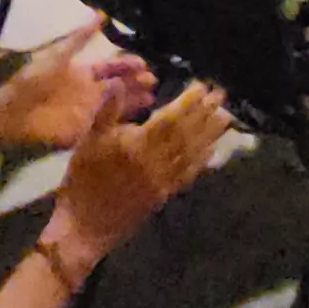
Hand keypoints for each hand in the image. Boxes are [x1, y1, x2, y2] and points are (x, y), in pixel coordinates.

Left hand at [0, 23, 155, 151]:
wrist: (13, 111)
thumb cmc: (33, 81)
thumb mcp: (58, 55)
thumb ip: (80, 38)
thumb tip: (101, 13)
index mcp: (83, 74)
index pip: (111, 68)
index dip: (127, 66)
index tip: (145, 64)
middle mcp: (89, 93)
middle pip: (119, 87)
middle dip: (136, 84)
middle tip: (154, 81)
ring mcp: (88, 113)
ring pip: (116, 106)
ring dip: (133, 102)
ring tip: (151, 98)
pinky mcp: (84, 132)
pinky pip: (106, 127)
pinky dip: (120, 123)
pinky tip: (134, 120)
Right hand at [45, 83, 232, 253]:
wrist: (85, 225)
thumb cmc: (83, 180)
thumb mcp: (88, 141)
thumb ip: (107, 111)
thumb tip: (119, 82)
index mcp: (138, 145)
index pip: (170, 118)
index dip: (189, 102)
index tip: (202, 86)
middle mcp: (156, 162)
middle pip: (187, 134)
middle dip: (206, 113)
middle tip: (222, 95)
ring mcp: (163, 181)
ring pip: (192, 154)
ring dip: (210, 134)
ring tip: (225, 118)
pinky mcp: (163, 195)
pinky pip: (187, 175)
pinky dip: (201, 161)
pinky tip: (210, 151)